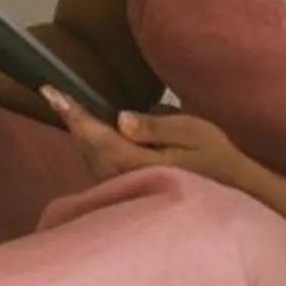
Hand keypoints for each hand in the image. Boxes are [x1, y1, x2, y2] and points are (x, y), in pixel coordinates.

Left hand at [41, 88, 254, 192]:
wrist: (234, 193)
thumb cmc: (216, 158)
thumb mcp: (195, 134)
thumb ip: (157, 126)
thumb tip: (121, 118)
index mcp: (138, 164)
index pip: (97, 136)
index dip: (73, 113)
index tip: (51, 92)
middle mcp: (124, 180)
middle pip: (87, 146)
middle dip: (72, 119)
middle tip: (54, 92)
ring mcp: (123, 187)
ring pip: (91, 156)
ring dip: (80, 132)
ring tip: (66, 105)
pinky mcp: (127, 188)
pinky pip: (100, 163)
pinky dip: (92, 143)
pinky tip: (91, 129)